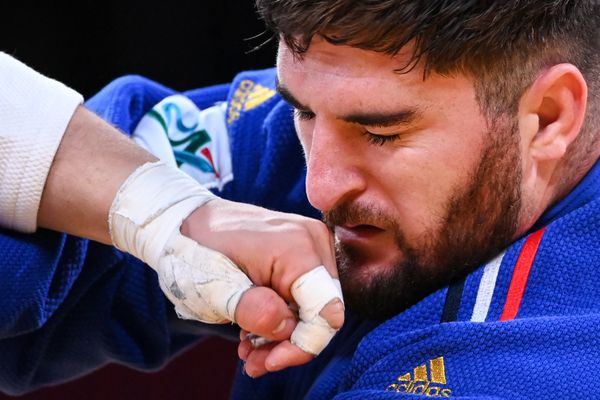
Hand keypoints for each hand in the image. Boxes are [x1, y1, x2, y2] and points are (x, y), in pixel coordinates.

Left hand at [181, 198, 343, 376]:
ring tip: (247, 345)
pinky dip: (281, 316)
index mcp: (299, 249)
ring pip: (314, 307)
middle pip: (322, 312)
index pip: (326, 313)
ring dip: (282, 334)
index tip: (268, 361)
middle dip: (288, 343)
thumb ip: (253, 310)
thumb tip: (287, 329)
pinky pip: (304, 294)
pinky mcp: (304, 250)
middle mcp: (315, 241)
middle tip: (251, 358)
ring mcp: (312, 243)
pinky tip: (254, 326)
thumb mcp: (216, 289)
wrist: (188, 222)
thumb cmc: (198, 252)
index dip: (302, 346)